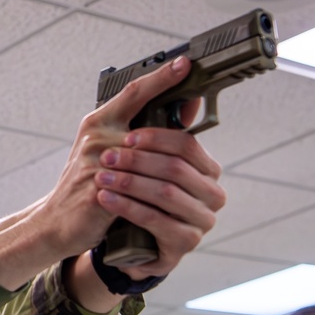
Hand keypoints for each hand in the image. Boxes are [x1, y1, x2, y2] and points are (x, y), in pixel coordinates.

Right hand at [0, 56, 223, 301]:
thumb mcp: (109, 153)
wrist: (54, 221)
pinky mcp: (96, 192)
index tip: (184, 65)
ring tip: (189, 176)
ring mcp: (95, 164)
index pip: (133, 94)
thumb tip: (182, 113)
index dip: (160, 78)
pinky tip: (170, 199)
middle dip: (175, 131)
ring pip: (147, 161)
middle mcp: (96, 138)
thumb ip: (139, 135)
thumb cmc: (86, 186)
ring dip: (168, 169)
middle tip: (202, 120)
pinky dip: (154, 195)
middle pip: (149, 129)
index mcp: (98, 123)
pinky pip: (135, 190)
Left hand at [92, 71, 224, 280]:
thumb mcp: (143, 157)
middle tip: (107, 155)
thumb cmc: (134, 194)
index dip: (156, 138)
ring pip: (166, 194)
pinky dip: (128, 208)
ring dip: (130, 182)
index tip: (128, 134)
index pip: (187, 146)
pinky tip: (106, 200)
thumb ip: (160, 119)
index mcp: (207, 170)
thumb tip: (178, 69)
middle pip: (177, 168)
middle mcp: (212, 195)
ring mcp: (202, 222)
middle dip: (139, 159)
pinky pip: (156, 222)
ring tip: (102, 176)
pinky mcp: (184, 245)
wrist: (123, 241)